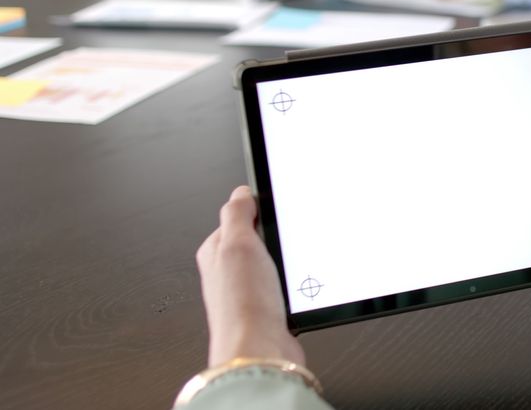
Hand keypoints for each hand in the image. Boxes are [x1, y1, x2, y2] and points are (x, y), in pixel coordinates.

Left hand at [196, 186, 304, 366]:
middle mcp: (228, 274)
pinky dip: (296, 286)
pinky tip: (300, 289)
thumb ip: (236, 214)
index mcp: (215, 253)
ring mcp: (249, 293)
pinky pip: (286, 288)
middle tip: (288, 241)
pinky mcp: (268, 310)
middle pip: (258, 241)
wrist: (260, 352)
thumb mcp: (237, 244)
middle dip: (276, 240)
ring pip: (274, 265)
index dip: (258, 211)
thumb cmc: (243, 305)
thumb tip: (240, 193)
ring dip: (288, 266)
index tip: (276, 208)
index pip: (236, 218)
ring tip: (293, 269)